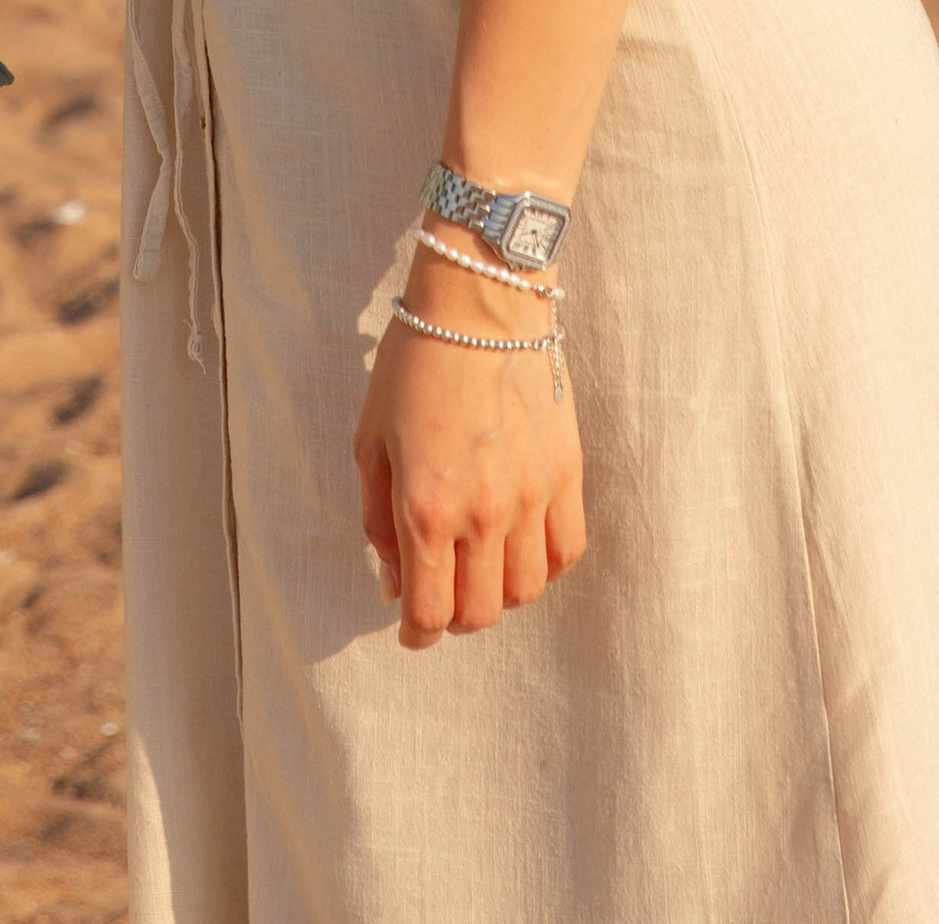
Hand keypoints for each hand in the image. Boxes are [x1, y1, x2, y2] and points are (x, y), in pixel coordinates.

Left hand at [353, 266, 584, 652]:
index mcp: (426, 506)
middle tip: (441, 596)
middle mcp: (483, 513)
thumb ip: (378, 520)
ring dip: (498, 595)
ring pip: (525, 591)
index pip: (429, 610)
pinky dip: (544, 568)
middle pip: (479, 611)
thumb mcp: (371, 440)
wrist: (480, 304)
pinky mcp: (567, 474)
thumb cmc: (413, 364)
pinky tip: (521, 548)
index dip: (416, 634)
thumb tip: (392, 582)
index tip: (411, 631)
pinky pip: (566, 551)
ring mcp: (531, 496)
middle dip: (453, 618)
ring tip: (479, 569)